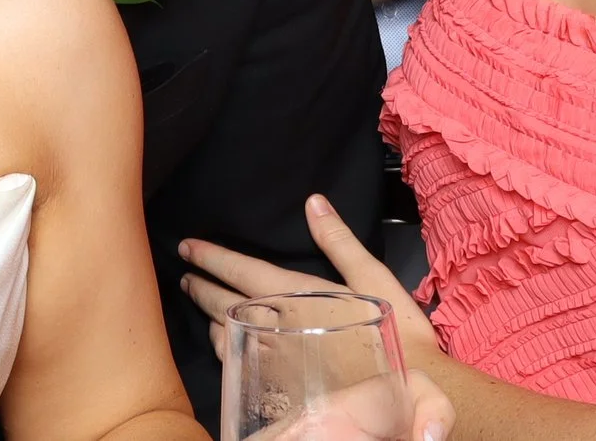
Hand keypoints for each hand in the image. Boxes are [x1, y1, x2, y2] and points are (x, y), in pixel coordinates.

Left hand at [181, 199, 452, 439]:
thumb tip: (315, 203)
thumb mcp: (373, 275)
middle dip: (201, 286)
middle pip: (225, 302)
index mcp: (297, 294)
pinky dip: (225, 348)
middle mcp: (279, 325)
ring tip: (199, 307)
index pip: (241, 270)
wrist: (412, 392)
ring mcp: (276, 358)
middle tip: (183, 275)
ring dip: (209, 319)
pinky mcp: (281, 385)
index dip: (212, 258)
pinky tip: (223, 343)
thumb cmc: (396, 333)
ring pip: (228, 334)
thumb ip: (338, 239)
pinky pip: (240, 364)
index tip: (187, 248)